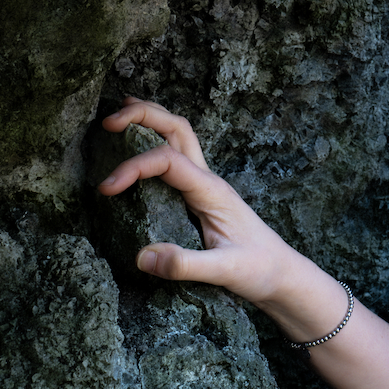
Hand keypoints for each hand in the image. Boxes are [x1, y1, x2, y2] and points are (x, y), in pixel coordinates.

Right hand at [97, 97, 293, 305]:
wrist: (282, 274)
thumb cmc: (259, 270)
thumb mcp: (225, 272)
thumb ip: (186, 265)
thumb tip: (142, 257)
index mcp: (211, 191)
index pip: (168, 161)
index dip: (134, 167)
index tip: (106, 189)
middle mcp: (208, 181)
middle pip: (178, 129)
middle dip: (144, 116)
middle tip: (108, 122)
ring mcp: (206, 185)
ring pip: (179, 137)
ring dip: (151, 120)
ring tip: (119, 115)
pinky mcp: (201, 195)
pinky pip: (177, 158)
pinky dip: (155, 141)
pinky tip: (138, 148)